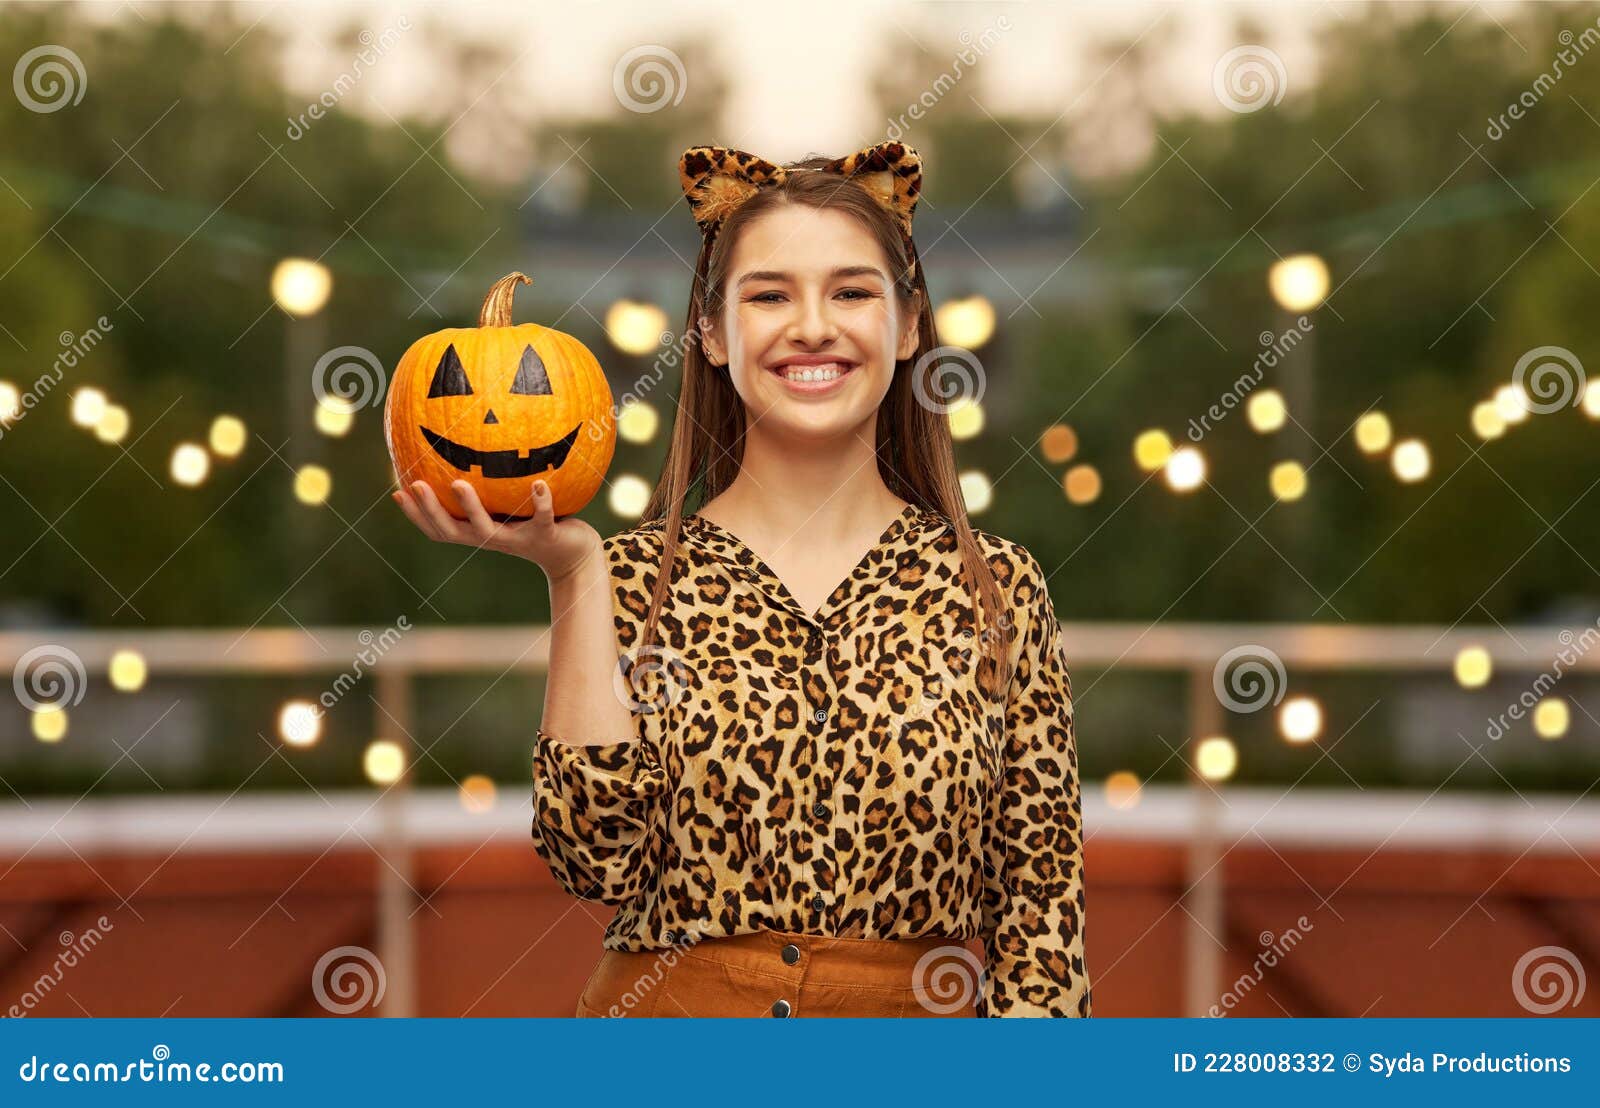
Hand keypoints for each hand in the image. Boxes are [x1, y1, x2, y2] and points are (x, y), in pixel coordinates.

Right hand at [393, 479, 602, 581]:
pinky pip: (541, 518)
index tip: (395, 492)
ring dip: (471, 507)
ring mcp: (516, 539)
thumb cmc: (533, 521)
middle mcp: (491, 538)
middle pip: (452, 531)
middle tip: (414, 485)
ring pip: (488, 528)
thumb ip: (487, 484)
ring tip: (459, 483)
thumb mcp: (506, 503)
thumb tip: (466, 445)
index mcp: (477, 532)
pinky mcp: (544, 536)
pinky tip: (540, 483)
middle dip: (430, 510)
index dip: (415, 514)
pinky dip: (540, 501)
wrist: (571, 554)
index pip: (438, 528)